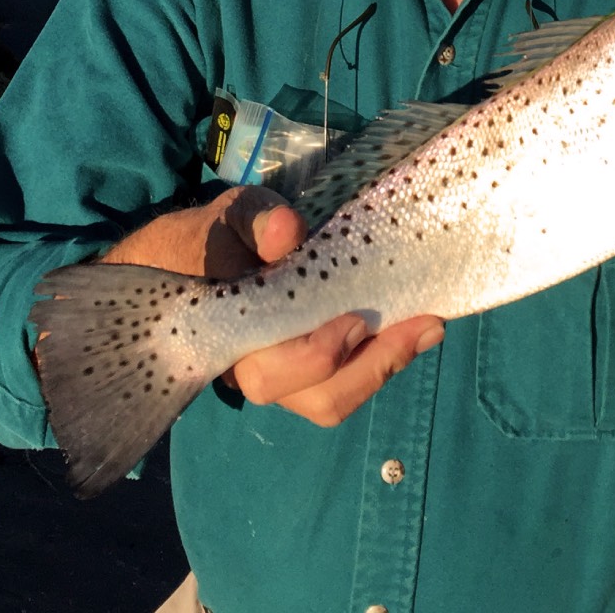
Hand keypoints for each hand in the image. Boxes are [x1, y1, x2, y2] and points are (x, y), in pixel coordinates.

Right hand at [100, 185, 442, 426]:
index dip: (317, 355)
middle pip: (318, 398)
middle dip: (373, 368)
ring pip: (335, 399)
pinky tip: (414, 325)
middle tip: (422, 326)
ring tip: (428, 327)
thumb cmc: (209, 238)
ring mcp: (286, 374)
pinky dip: (382, 359)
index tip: (356, 320)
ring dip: (386, 367)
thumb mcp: (229, 215)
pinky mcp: (309, 366)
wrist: (187, 260)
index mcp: (231, 341)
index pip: (272, 371)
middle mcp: (258, 370)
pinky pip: (346, 381)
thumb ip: (255, 219)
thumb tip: (289, 231)